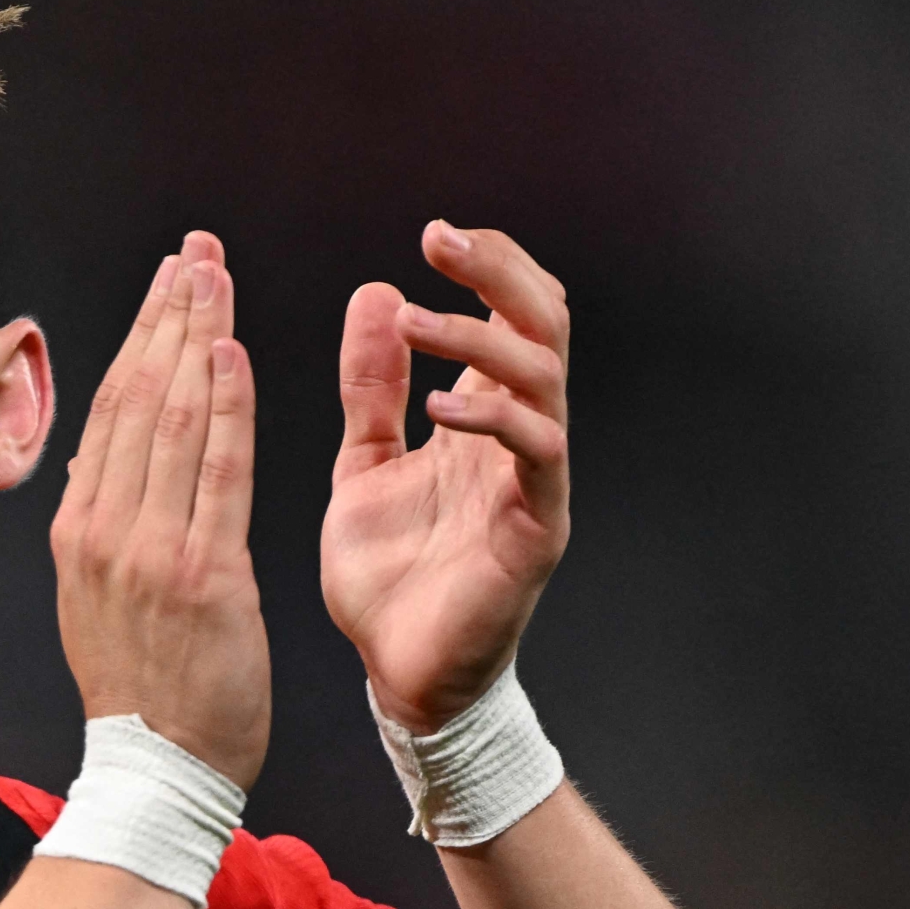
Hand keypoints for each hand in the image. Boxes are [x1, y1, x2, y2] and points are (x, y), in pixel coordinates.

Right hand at [50, 231, 268, 788]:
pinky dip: (224, 407)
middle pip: (139, 397)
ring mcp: (147, 551)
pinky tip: (232, 353)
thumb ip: (105, 524)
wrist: (157, 769)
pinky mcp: (200, 576)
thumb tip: (105, 459)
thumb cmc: (142, 687)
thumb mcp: (98, 596)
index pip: (112, 410)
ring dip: (196, 338)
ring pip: (173, 420)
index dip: (142, 336)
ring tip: (214, 277)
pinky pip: (215, 473)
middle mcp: (103, 529)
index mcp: (78, 531)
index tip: (168, 281)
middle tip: (196, 251)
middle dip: (169, 314)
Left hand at [323, 221, 570, 732]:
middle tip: (439, 237)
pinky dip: (495, 419)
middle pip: (543, 326)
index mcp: (479, 416)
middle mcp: (518, 437)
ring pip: (545, 378)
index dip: (486, 267)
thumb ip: (371, 387)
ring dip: (482, 337)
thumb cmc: (389, 575)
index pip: (511, 315)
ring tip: (419, 321)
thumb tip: (375, 294)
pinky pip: (538, 453)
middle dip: (499, 273)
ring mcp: (535, 480)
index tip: (433, 234)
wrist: (399, 674)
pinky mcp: (536, 528)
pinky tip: (440, 405)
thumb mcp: (364, 462)